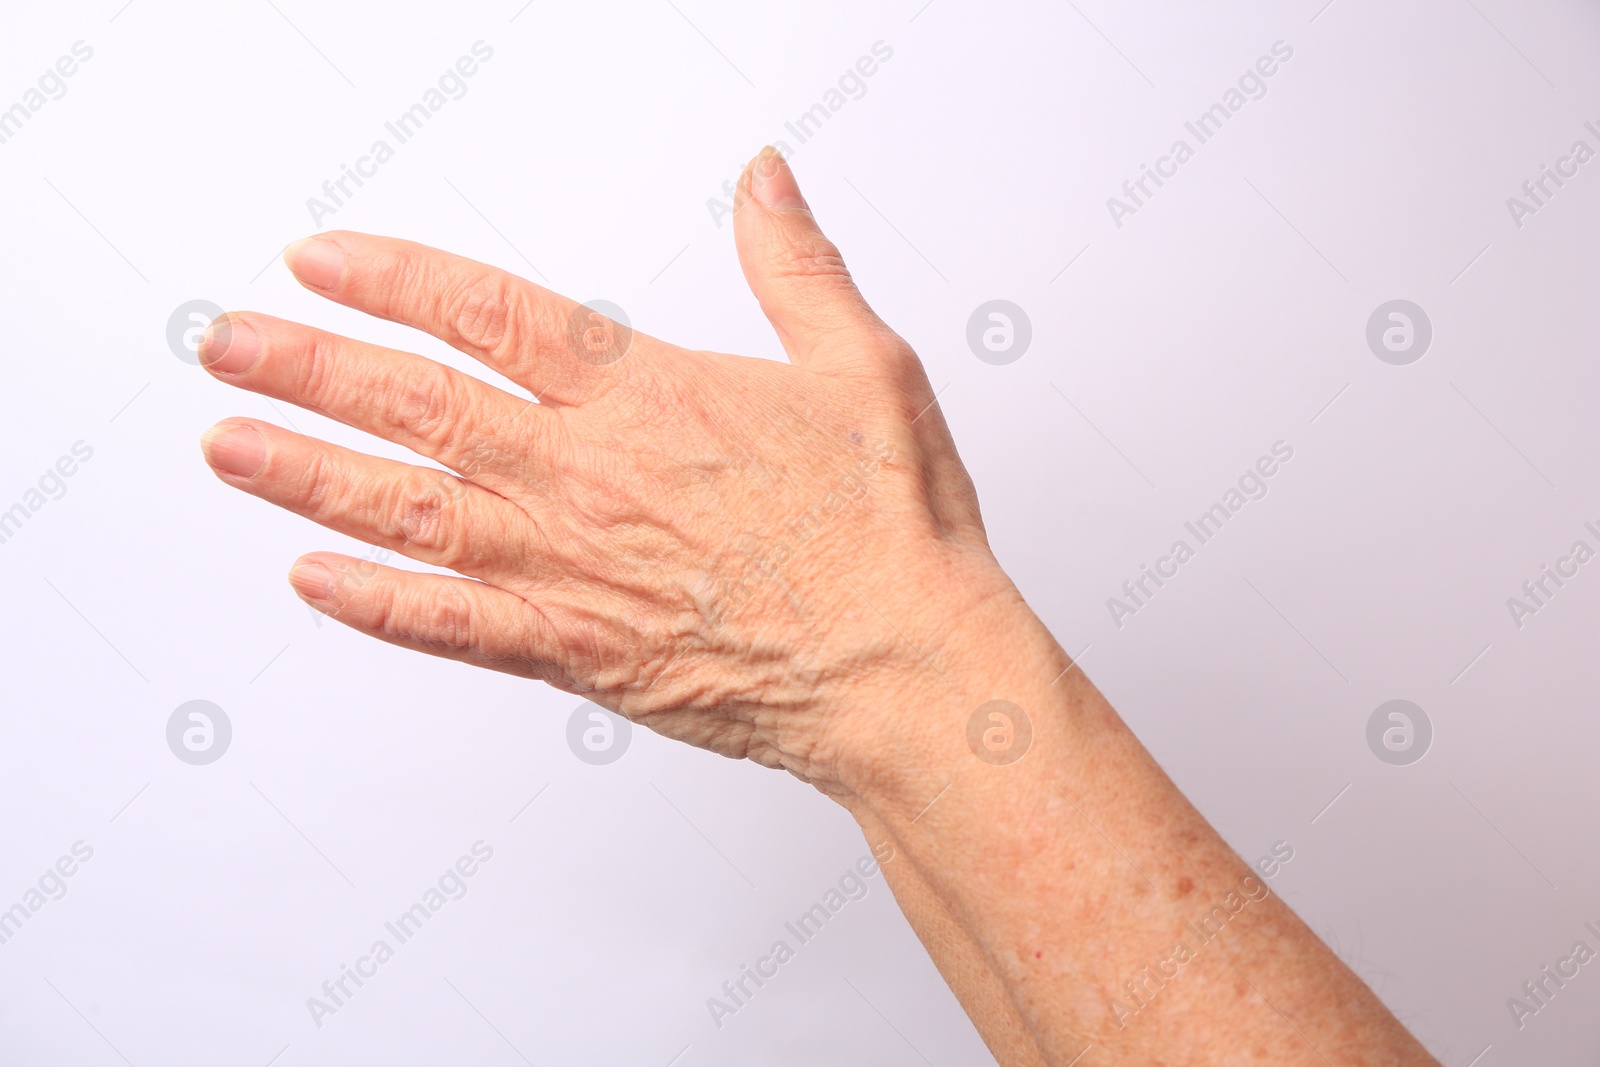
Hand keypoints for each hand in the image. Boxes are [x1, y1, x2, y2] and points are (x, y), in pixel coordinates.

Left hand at [200, 148, 1015, 797]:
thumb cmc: (889, 531)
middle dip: (308, 365)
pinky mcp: (578, 650)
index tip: (323, 262)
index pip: (489, 316)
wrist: (905, 668)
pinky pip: (450, 628)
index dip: (395, 280)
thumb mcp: (864, 364)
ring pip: (408, 510)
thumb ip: (795, 266)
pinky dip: (374, 605)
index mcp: (649, 397)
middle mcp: (588, 477)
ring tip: (228, 444)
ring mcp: (571, 568)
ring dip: (308, 474)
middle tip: (227, 342)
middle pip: (417, 404)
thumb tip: (765, 181)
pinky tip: (312, 581)